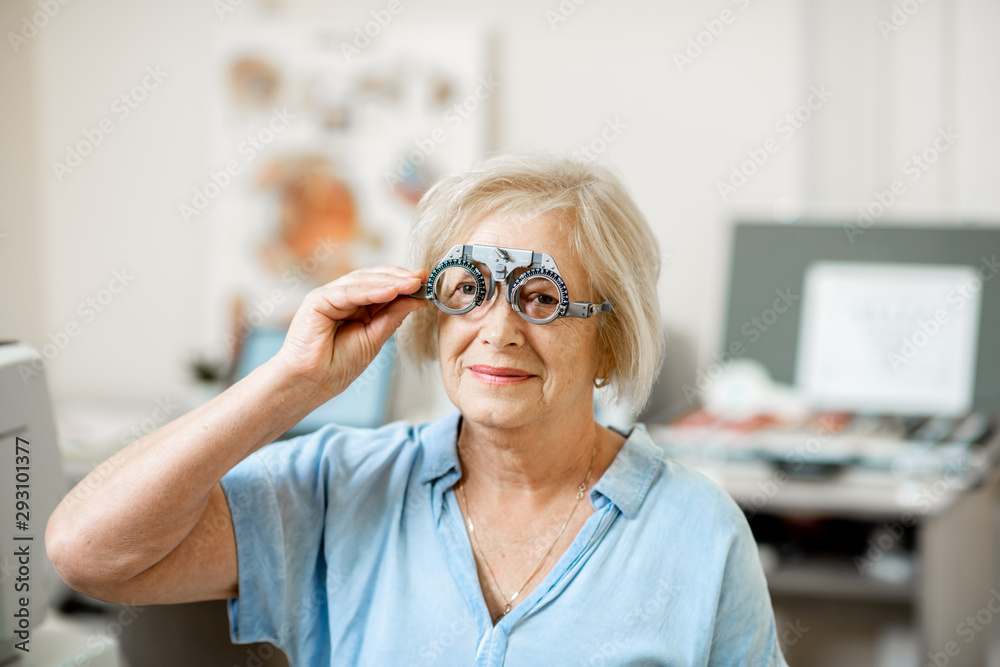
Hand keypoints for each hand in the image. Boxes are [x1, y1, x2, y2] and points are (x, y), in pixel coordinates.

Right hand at [271, 266, 428, 399]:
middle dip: (400, 278)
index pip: (382, 287)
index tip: (426, 282)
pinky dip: (371, 291)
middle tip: (422, 278)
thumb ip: (393, 316)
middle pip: (374, 279)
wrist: (312, 383)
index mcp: (356, 306)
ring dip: (390, 281)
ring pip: (362, 281)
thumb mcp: (375, 337)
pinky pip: (348, 292)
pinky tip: (392, 291)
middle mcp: (342, 297)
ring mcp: (328, 296)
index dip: (404, 283)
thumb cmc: (337, 365)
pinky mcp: (317, 300)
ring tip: (413, 284)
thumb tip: (417, 300)